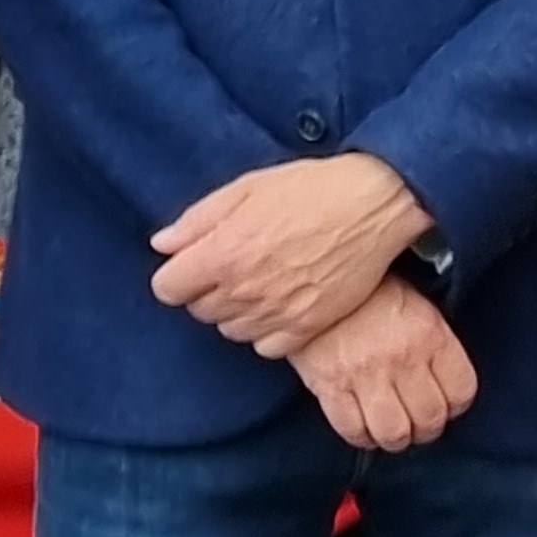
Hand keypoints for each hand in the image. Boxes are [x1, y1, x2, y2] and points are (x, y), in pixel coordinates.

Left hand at [150, 154, 431, 350]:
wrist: (373, 204)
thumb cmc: (309, 189)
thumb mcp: (245, 189)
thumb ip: (197, 220)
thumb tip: (163, 245)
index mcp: (221, 254)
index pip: (168, 288)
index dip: (178, 275)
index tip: (195, 264)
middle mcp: (244, 290)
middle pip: (200, 311)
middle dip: (208, 290)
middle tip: (236, 266)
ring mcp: (277, 313)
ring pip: (231, 331)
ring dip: (237, 312)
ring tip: (260, 284)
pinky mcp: (307, 326)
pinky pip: (267, 347)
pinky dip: (267, 331)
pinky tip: (281, 304)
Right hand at [288, 277, 476, 451]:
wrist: (313, 277)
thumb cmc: (369, 292)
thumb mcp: (417, 305)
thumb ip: (434, 344)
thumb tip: (444, 379)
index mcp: (431, 335)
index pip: (461, 391)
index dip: (457, 406)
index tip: (448, 406)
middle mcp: (403, 359)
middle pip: (430, 419)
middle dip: (428, 430)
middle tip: (419, 425)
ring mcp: (366, 375)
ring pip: (394, 433)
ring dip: (396, 439)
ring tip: (393, 431)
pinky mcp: (330, 386)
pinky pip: (352, 430)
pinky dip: (361, 438)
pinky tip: (364, 430)